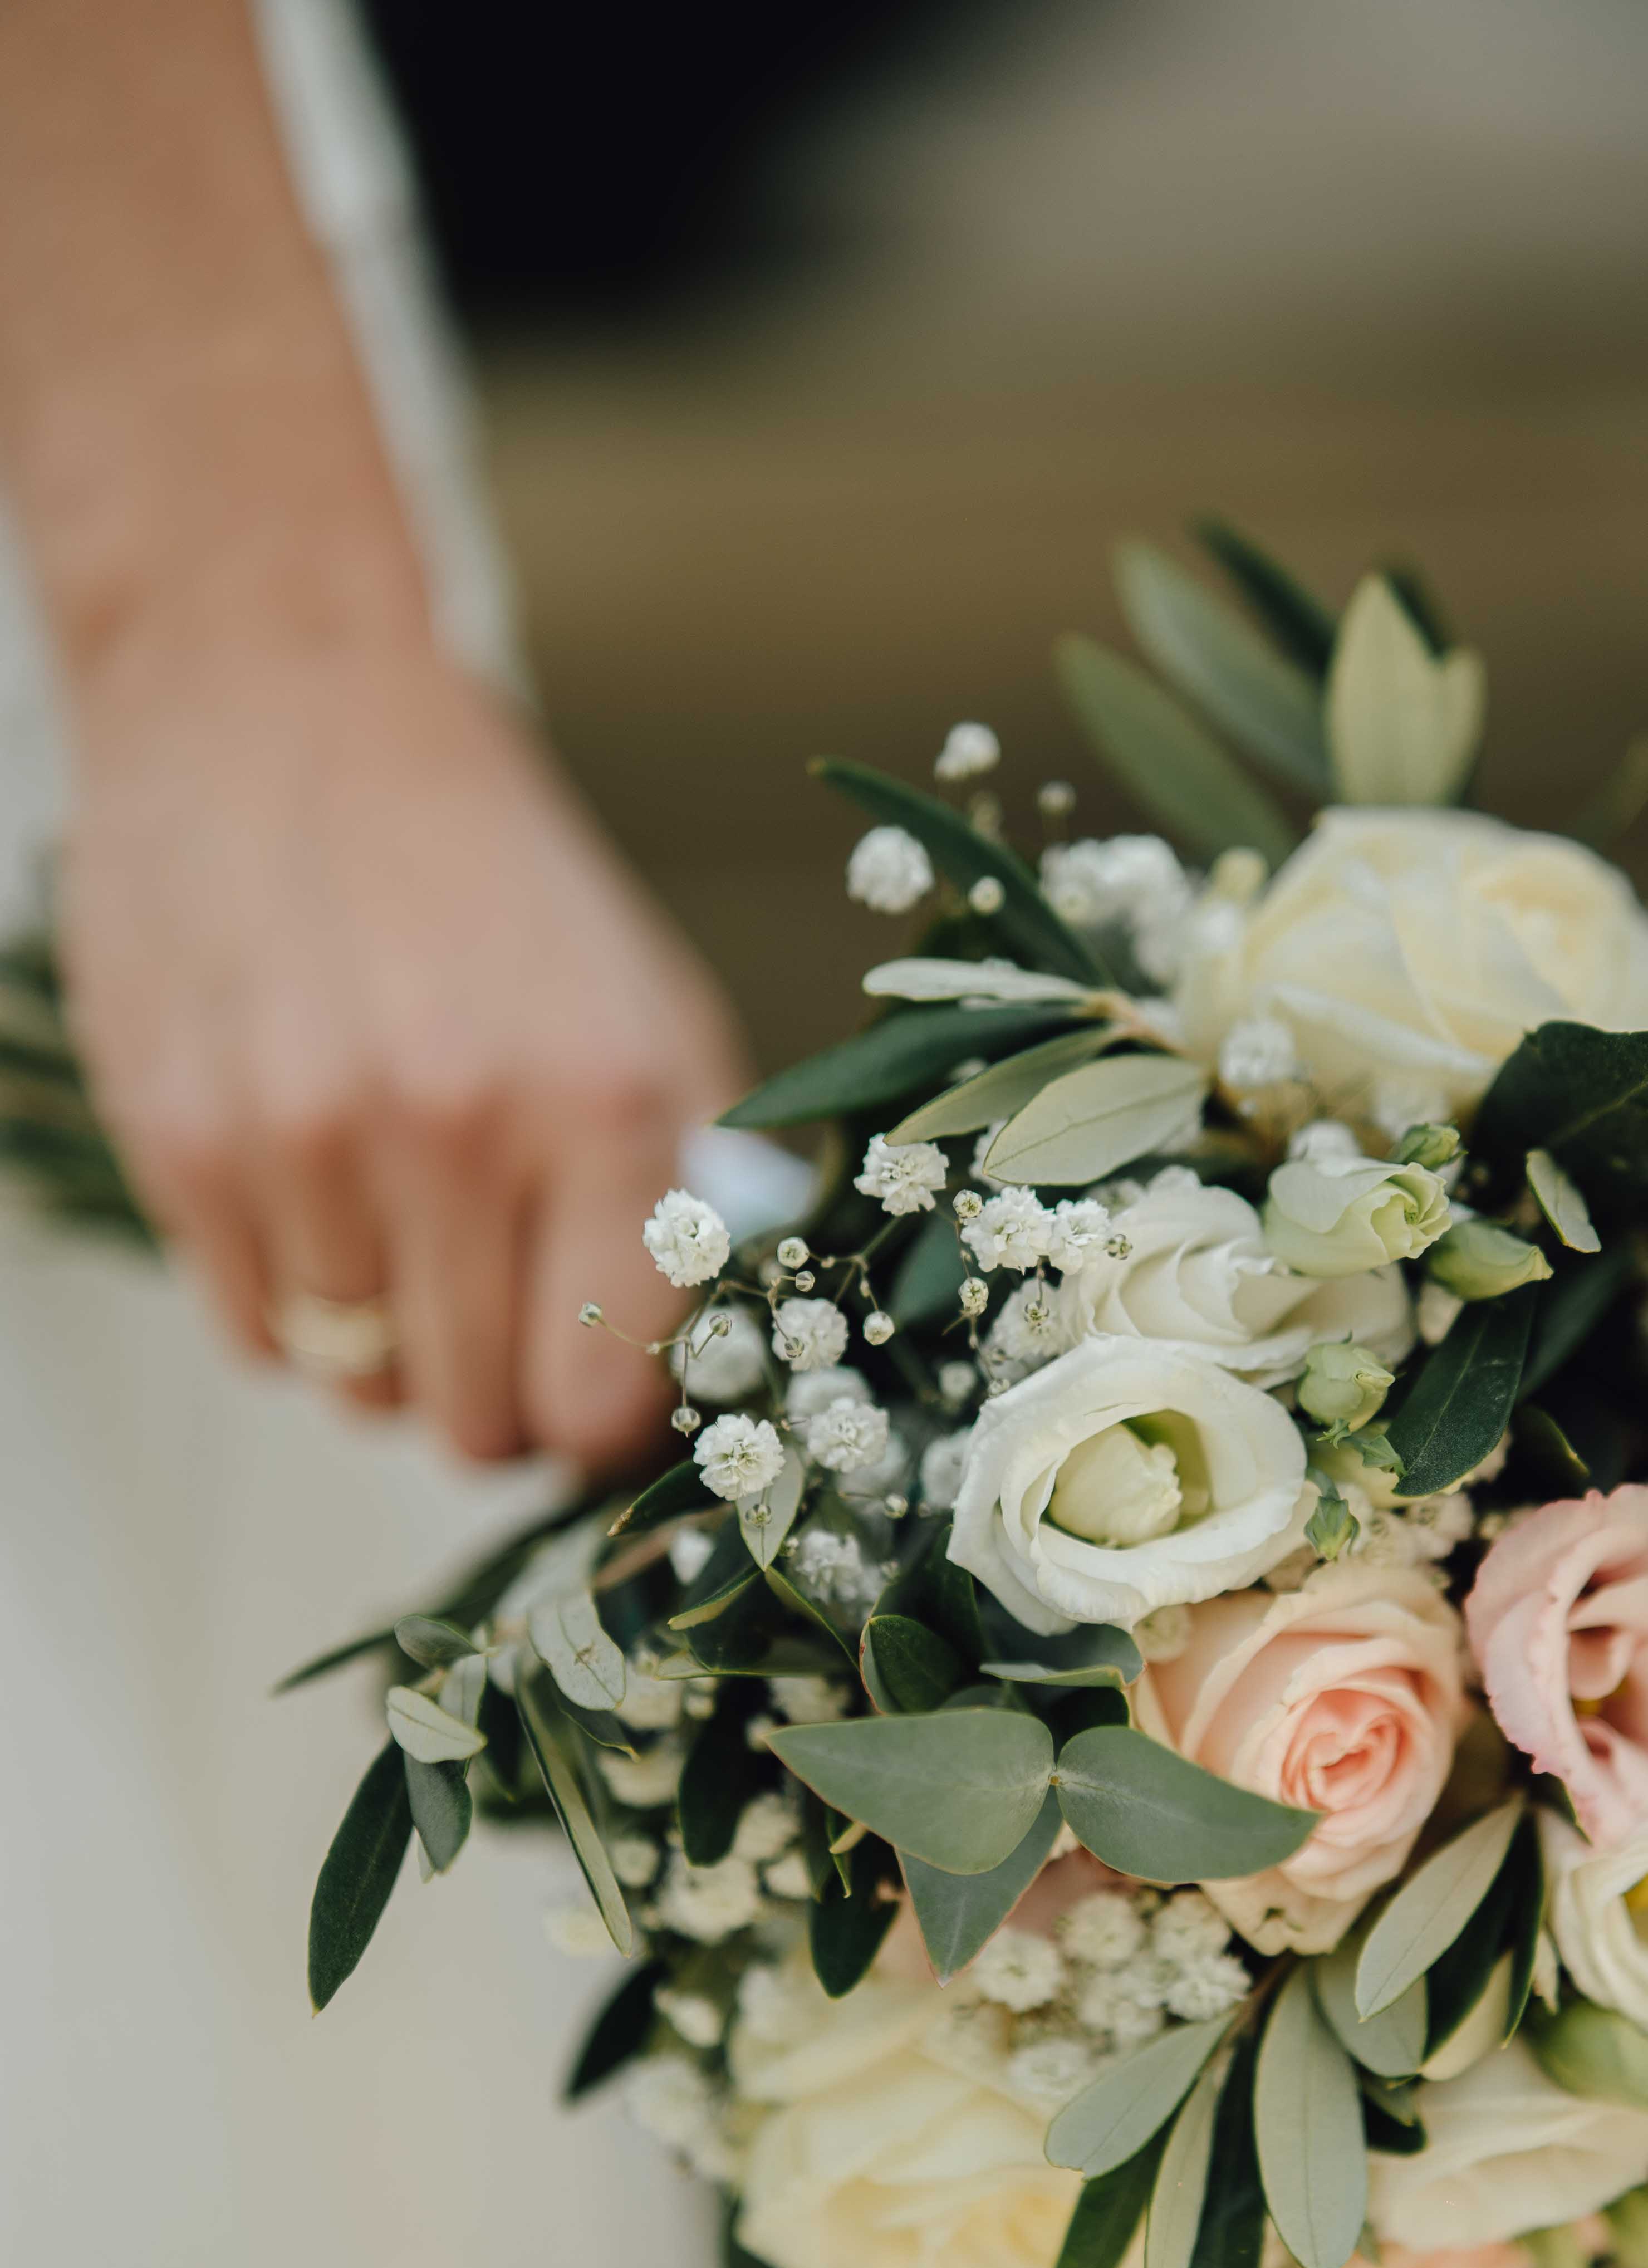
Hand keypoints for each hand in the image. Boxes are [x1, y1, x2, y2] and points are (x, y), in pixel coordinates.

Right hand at [60, 624, 741, 1468]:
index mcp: (602, 1099)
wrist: (280, 697)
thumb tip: (699, 1370)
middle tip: (502, 1318)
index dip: (603, 1429)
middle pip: (477, 1425)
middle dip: (500, 1401)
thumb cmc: (489, 875)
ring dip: (393, 1346)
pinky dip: (300, 1307)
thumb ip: (688, 1193)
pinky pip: (258, 1335)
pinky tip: (322, 1200)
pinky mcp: (186, 1142)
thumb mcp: (649, 1007)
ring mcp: (303, 1143)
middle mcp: (453, 1130)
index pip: (602, 1400)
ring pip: (361, 1389)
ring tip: (407, 1226)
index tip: (597, 1399)